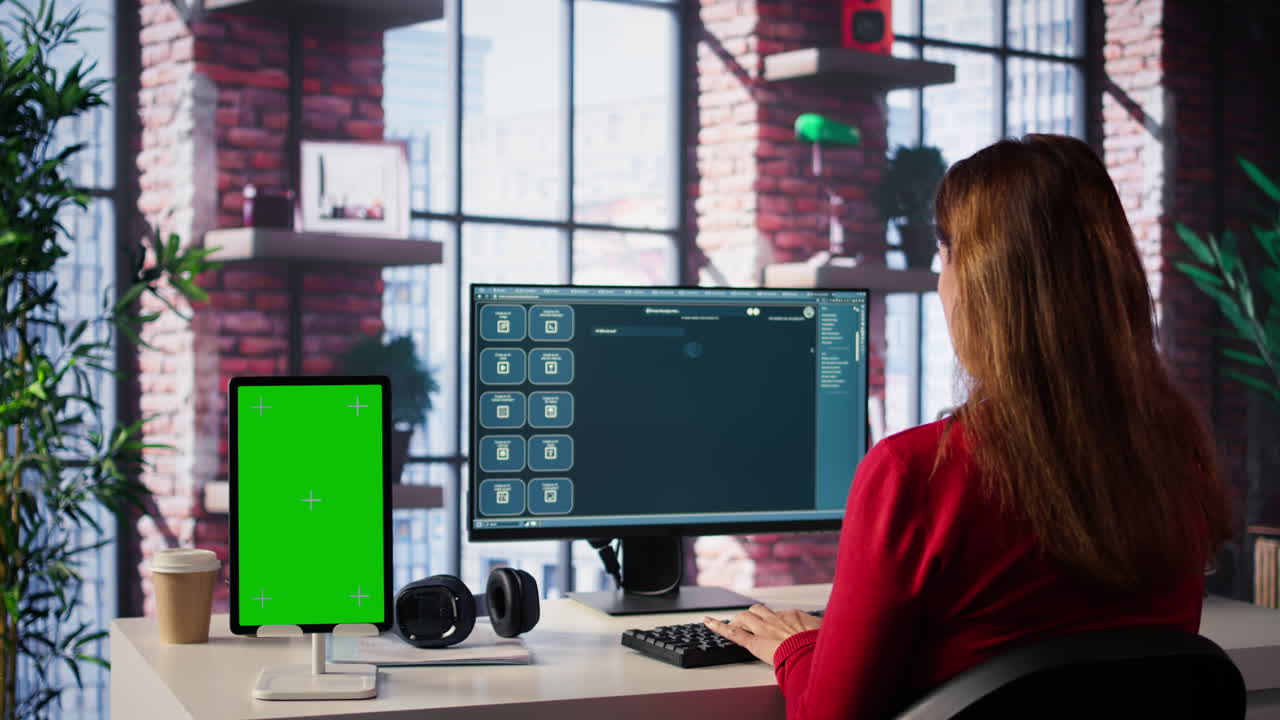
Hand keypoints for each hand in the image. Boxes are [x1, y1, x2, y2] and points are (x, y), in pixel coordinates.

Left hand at [703, 604, 821, 665]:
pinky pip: (733, 633)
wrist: (811, 652)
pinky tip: (707, 622)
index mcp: (793, 616)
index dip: (773, 621)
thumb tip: (830, 632)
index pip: (779, 615)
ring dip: (738, 621)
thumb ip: (823, 631)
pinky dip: (718, 627)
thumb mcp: (826, 634)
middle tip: (748, 624)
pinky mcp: (754, 642)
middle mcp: (776, 619)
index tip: (775, 628)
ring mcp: (763, 629)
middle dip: (751, 616)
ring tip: (733, 626)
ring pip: (745, 617)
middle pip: (758, 610)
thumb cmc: (819, 646)